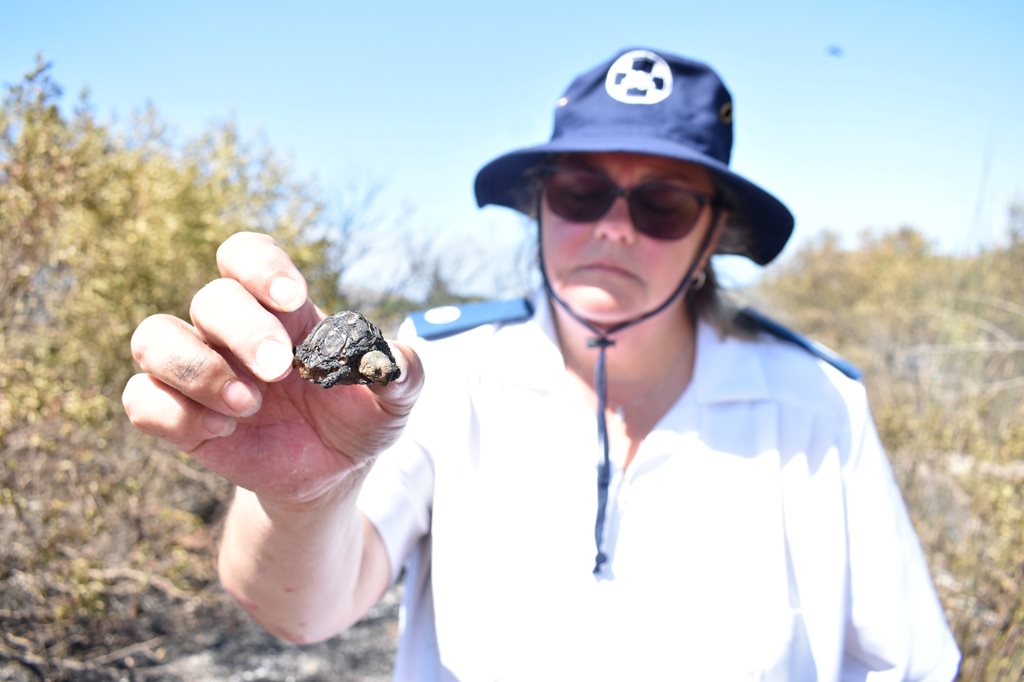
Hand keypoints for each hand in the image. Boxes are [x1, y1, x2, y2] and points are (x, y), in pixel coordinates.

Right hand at [122, 232, 422, 506]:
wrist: (333, 472)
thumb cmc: (358, 418)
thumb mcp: (393, 399)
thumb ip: (402, 373)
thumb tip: (393, 358)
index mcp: (280, 309)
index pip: (244, 255)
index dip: (260, 266)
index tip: (293, 298)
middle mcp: (231, 330)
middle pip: (210, 299)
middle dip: (244, 330)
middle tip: (281, 371)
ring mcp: (198, 370)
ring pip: (153, 339)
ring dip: (198, 369)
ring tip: (250, 406)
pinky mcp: (177, 415)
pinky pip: (142, 399)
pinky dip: (175, 412)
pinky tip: (223, 432)